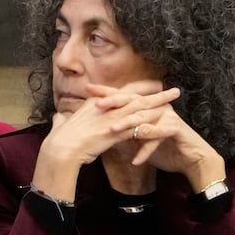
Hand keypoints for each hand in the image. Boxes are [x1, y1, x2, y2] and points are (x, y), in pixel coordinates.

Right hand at [34, 82, 180, 197]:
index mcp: (95, 103)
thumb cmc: (59, 141)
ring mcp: (114, 118)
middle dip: (156, 92)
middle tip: (172, 89)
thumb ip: (62, 121)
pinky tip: (172, 128)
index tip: (151, 85)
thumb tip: (57, 118)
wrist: (61, 149)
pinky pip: (144, 129)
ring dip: (162, 104)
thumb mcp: (61, 126)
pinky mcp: (119, 132)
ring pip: (143, 108)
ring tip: (176, 101)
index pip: (122, 91)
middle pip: (136, 96)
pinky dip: (159, 129)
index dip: (138, 88)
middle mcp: (107, 107)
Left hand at [98, 84, 226, 190]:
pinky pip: (157, 138)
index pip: (124, 96)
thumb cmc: (165, 147)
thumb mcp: (141, 138)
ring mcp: (167, 116)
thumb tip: (104, 127)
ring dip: (127, 125)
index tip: (88, 90)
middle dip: (114, 102)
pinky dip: (145, 151)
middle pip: (133, 101)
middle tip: (96, 105)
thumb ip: (127, 131)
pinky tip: (135, 161)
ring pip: (144, 118)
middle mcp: (157, 107)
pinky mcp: (174, 128)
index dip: (107, 92)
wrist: (191, 159)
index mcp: (148, 105)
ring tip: (112, 130)